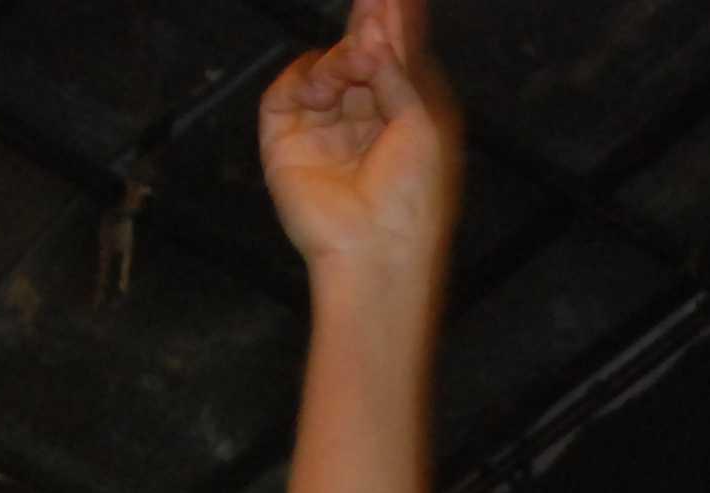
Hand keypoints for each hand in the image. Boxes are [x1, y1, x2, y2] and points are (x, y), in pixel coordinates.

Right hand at [258, 0, 459, 268]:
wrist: (376, 250)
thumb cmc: (413, 198)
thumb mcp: (422, 123)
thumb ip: (399, 69)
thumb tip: (377, 27)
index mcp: (404, 118)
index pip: (394, 59)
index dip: (392, 24)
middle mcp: (364, 120)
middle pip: (359, 57)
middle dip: (365, 27)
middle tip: (373, 0)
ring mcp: (324, 129)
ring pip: (326, 68)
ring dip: (341, 61)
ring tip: (357, 69)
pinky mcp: (287, 141)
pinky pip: (287, 90)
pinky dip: (306, 80)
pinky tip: (326, 89)